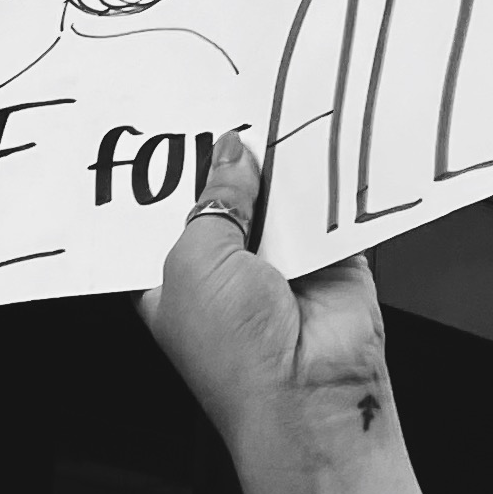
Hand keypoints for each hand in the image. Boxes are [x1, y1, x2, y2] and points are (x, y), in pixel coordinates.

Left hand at [140, 134, 392, 478]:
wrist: (307, 396)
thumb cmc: (234, 351)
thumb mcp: (195, 259)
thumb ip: (214, 197)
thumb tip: (230, 150)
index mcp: (170, 274)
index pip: (161, 208)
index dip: (166, 165)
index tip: (170, 114)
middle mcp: (224, 266)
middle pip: (224, 189)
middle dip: (227, 153)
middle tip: (227, 97)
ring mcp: (279, 260)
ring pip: (277, 191)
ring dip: (279, 161)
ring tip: (274, 107)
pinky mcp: (330, 255)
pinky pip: (328, 202)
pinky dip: (327, 176)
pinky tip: (318, 137)